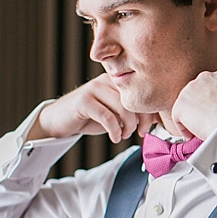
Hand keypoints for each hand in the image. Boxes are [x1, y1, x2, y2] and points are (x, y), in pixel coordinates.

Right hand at [29, 73, 158, 142]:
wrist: (60, 119)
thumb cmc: (90, 116)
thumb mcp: (114, 113)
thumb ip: (132, 112)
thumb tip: (156, 119)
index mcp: (116, 80)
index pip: (141, 94)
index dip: (148, 113)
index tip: (146, 128)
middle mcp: (106, 80)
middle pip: (134, 100)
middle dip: (140, 121)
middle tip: (137, 133)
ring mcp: (94, 89)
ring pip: (122, 108)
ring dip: (127, 127)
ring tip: (123, 135)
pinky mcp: (84, 101)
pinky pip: (107, 117)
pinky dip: (114, 131)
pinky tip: (114, 137)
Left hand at [167, 69, 216, 139]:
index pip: (212, 85)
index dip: (212, 100)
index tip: (215, 111)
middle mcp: (206, 77)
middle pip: (197, 92)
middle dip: (200, 106)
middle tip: (206, 121)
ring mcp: (191, 89)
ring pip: (186, 105)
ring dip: (191, 117)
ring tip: (200, 129)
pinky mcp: (181, 104)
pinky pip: (178, 118)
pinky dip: (184, 128)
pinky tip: (194, 135)